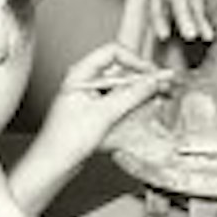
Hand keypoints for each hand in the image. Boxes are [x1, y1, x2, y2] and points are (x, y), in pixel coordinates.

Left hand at [38, 42, 173, 165]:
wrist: (53, 164)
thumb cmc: (64, 140)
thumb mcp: (104, 114)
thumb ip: (132, 95)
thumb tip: (152, 81)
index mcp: (80, 73)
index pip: (113, 53)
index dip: (136, 61)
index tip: (152, 74)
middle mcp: (85, 81)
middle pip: (121, 70)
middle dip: (143, 78)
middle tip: (163, 86)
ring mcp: (91, 96)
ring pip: (123, 87)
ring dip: (141, 92)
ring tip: (159, 98)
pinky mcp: (97, 111)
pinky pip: (120, 101)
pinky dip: (134, 104)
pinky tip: (145, 110)